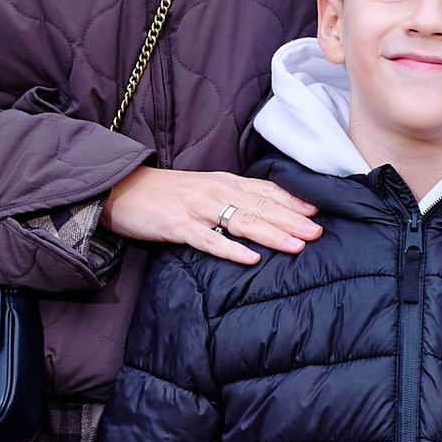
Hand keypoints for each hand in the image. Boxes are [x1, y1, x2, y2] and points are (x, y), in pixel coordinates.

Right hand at [102, 166, 318, 269]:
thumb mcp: (203, 189)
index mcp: (224, 182)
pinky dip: (232, 249)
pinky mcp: (179, 226)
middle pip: (261, 206)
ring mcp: (198, 209)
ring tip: (297, 245)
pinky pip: (210, 240)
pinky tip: (251, 259)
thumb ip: (231, 198)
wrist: (122, 189)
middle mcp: (216, 192)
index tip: (319, 211)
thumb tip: (263, 213)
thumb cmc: (165, 193)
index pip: (265, 191)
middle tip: (318, 232)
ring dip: (272, 233)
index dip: (293, 201)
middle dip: (292, 219)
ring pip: (242, 221)